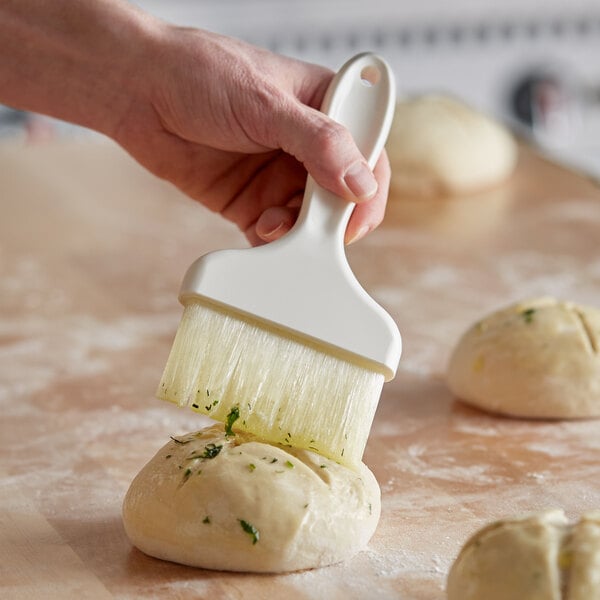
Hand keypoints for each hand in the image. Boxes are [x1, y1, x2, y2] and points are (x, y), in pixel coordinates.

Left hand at [113, 25, 390, 245]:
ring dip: (297, 233)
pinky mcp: (251, 202)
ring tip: (271, 225)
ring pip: (308, 221)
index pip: (367, 153)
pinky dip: (271, 245)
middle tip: (310, 230)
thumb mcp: (265, 103)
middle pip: (340, 197)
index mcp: (324, 108)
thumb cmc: (200, 74)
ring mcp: (278, 177)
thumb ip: (318, 143)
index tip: (353, 219)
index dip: (368, 190)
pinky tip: (259, 236)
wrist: (137, 93)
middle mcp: (307, 147)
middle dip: (329, 219)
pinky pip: (273, 235)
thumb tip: (361, 184)